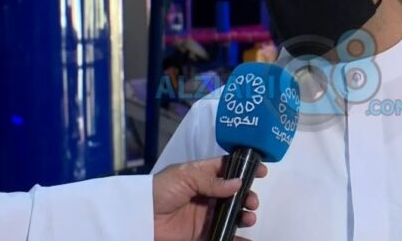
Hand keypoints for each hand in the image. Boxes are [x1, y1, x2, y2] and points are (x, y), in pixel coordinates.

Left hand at [152, 157, 267, 240]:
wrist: (140, 217)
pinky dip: (237, 238)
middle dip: (247, 195)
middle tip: (251, 201)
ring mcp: (206, 214)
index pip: (227, 168)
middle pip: (235, 193)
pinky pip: (224, 235)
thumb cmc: (161, 190)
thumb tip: (237, 183)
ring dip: (245, 214)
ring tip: (248, 217)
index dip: (244, 168)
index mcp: (202, 174)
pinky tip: (247, 238)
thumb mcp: (185, 176)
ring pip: (233, 213)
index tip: (262, 171)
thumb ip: (211, 180)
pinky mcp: (202, 233)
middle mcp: (207, 194)